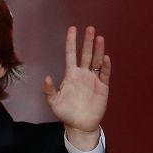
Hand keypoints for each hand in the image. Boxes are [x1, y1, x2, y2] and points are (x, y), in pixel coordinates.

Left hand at [42, 25, 110, 150]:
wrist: (80, 125)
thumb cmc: (65, 113)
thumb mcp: (54, 102)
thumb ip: (49, 90)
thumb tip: (46, 77)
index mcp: (71, 74)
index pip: (71, 54)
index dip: (71, 41)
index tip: (72, 28)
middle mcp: (83, 74)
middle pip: (86, 54)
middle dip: (87, 41)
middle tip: (89, 28)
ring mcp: (93, 79)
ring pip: (97, 61)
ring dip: (98, 50)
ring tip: (99, 38)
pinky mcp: (103, 87)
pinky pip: (105, 74)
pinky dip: (106, 66)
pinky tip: (106, 58)